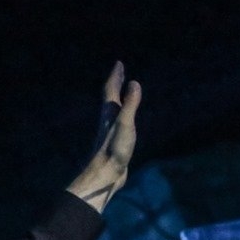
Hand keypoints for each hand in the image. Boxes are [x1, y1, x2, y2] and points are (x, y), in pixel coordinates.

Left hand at [67, 62, 140, 212]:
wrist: (104, 175)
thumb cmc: (114, 150)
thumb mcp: (125, 125)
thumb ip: (130, 105)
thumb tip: (134, 83)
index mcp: (109, 114)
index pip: (110, 90)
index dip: (115, 77)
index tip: (119, 63)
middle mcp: (107, 120)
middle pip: (110, 98)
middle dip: (115, 84)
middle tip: (120, 72)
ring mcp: (110, 132)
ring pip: (113, 110)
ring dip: (118, 99)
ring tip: (123, 93)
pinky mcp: (115, 143)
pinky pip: (119, 122)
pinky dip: (123, 115)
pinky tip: (125, 120)